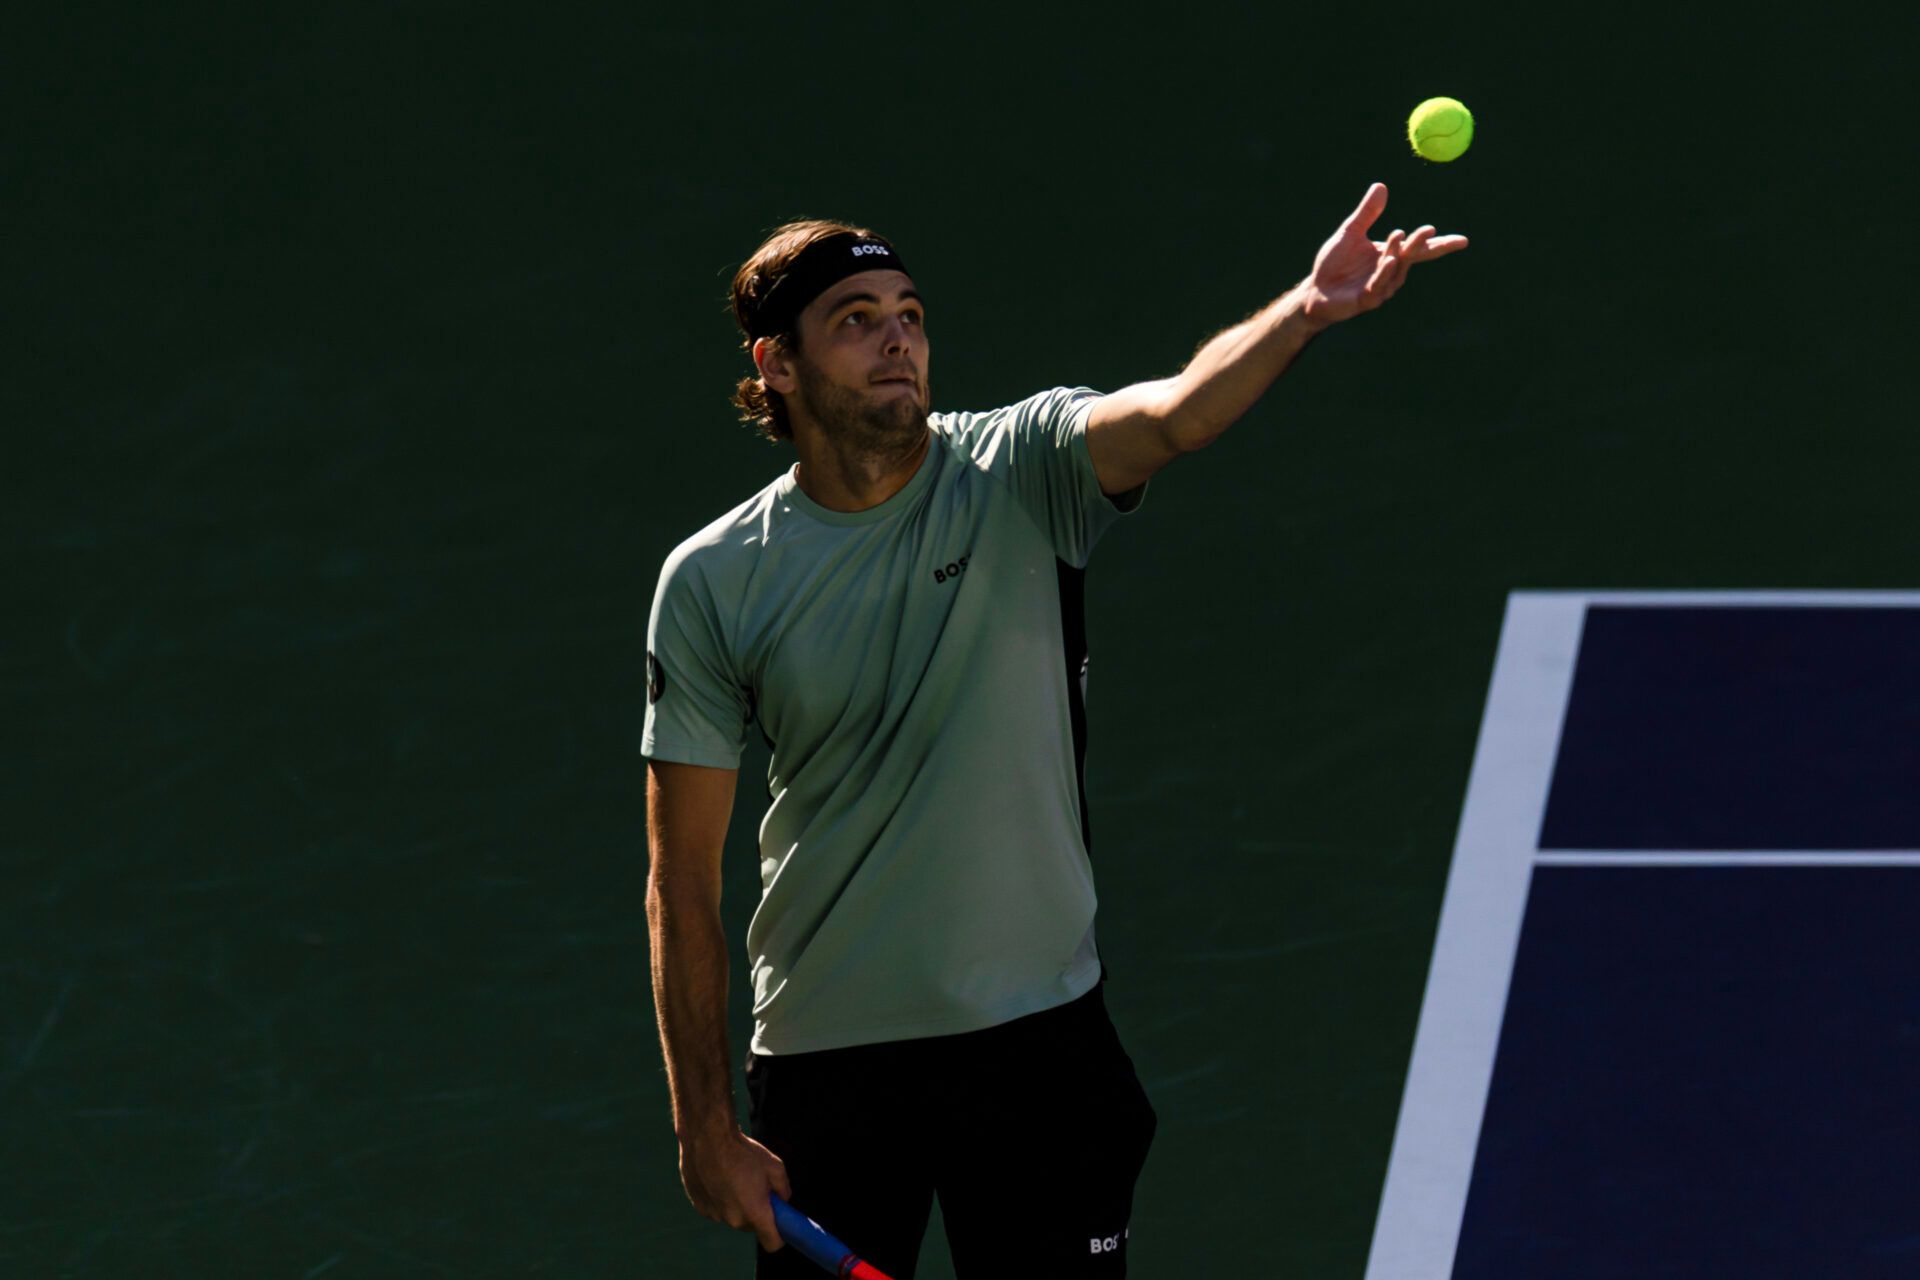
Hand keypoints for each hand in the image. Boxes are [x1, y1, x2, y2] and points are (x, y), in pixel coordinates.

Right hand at [680, 1127, 791, 1251]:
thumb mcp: (775, 1166)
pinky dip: (720, 1198)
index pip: (772, 1243)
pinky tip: (718, 1177)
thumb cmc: (744, 1151)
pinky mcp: (700, 1207)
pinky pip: (716, 1208)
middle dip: (756, 1212)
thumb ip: (783, 1190)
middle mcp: (734, 1220)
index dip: (779, 1234)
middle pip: (751, 1226)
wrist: (707, 1138)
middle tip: (756, 1188)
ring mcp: (715, 1215)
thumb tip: (782, 1200)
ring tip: (735, 1177)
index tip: (780, 1222)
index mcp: (755, 1213)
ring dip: (737, 1204)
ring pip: (733, 1216)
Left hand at [1297, 183, 1467, 328]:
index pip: (1420, 249)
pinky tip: (1387, 260)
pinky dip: (1384, 273)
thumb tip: (1381, 186)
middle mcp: (1389, 272)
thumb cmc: (1333, 263)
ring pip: (1395, 269)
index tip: (1463, 240)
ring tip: (1397, 235)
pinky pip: (1379, 286)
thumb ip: (1367, 213)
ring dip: (1397, 252)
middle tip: (1429, 230)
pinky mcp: (1366, 300)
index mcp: (1390, 255)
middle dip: (1421, 244)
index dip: (1440, 244)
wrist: (1314, 290)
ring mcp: (1380, 287)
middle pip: (1412, 257)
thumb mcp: (1350, 233)